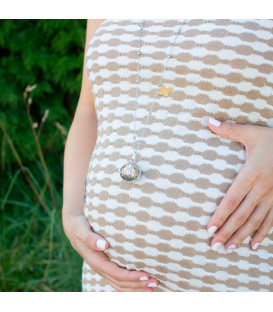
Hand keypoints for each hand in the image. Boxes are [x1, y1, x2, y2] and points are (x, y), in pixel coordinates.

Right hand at [62, 213, 158, 290]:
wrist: (75, 227)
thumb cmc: (80, 227)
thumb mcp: (82, 230)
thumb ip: (90, 238)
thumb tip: (104, 245)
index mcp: (95, 261)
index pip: (115, 273)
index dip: (130, 277)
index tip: (145, 275)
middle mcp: (100, 268)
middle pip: (120, 283)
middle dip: (137, 285)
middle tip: (155, 283)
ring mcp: (103, 269)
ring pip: (120, 285)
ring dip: (136, 288)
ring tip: (153, 287)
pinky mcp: (107, 266)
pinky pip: (118, 280)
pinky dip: (131, 285)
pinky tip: (142, 284)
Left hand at [206, 117, 272, 252]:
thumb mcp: (253, 133)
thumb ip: (230, 129)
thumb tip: (208, 120)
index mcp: (252, 173)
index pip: (232, 199)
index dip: (220, 215)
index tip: (209, 229)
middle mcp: (262, 189)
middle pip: (241, 215)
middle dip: (227, 232)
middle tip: (214, 247)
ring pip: (255, 221)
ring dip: (241, 236)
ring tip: (229, 250)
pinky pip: (272, 220)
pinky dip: (263, 233)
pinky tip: (254, 244)